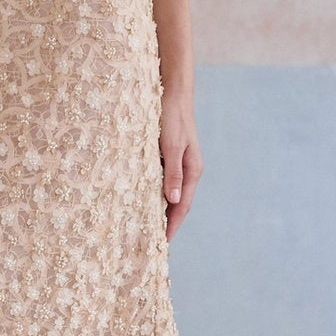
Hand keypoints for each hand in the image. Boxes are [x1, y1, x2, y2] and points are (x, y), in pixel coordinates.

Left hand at [159, 88, 201, 241]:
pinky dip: (155, 193)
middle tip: (153, 241)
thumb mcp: (172, 145)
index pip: (183, 206)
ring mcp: (179, 162)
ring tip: (147, 225)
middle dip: (168, 222)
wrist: (172, 91)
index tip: (163, 243)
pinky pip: (162, 180)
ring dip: (161, 208)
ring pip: (170, 192)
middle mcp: (188, 169)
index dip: (173, 225)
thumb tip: (173, 201)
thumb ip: (172, 172)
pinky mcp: (169, 155)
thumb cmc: (172, 117)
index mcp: (192, 170)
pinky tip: (143, 198)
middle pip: (178, 203)